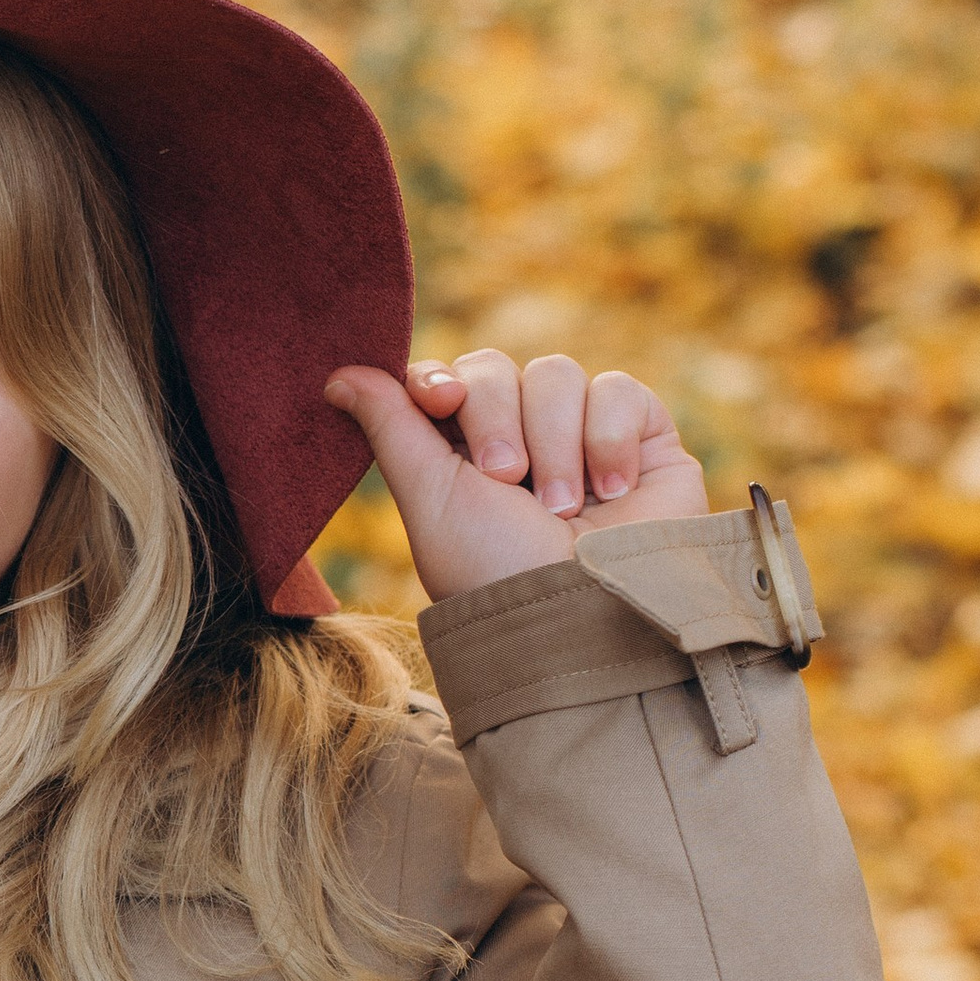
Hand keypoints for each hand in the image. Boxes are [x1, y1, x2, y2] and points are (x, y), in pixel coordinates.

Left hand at [323, 349, 708, 604]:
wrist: (586, 612)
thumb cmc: (496, 571)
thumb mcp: (431, 498)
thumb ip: (391, 427)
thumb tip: (338, 374)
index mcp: (459, 456)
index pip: (446, 380)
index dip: (441, 381)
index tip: (440, 401)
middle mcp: (520, 439)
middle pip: (497, 368)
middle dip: (497, 420)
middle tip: (508, 480)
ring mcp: (581, 435)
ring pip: (558, 374)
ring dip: (555, 443)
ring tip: (564, 510)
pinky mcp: (642, 437)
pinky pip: (620, 390)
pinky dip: (610, 438)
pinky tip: (613, 491)